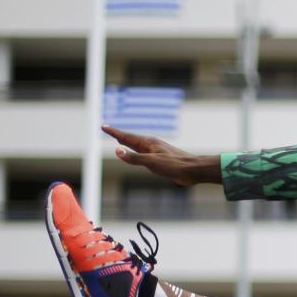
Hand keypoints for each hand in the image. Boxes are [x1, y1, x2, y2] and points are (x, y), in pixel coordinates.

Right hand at [104, 126, 222, 185]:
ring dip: (127, 143)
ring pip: (137, 146)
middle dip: (119, 135)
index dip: (114, 132)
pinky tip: (138, 155)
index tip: (103, 126)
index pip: (126, 137)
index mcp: (148, 143)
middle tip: (109, 130)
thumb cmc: (174, 165)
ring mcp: (156, 151)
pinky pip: (144, 153)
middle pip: (131, 139)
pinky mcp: (161, 159)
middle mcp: (151, 145)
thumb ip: (134, 157)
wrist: (193, 170)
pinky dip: (136, 152)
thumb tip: (117, 150)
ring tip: (120, 141)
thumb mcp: (151, 162)